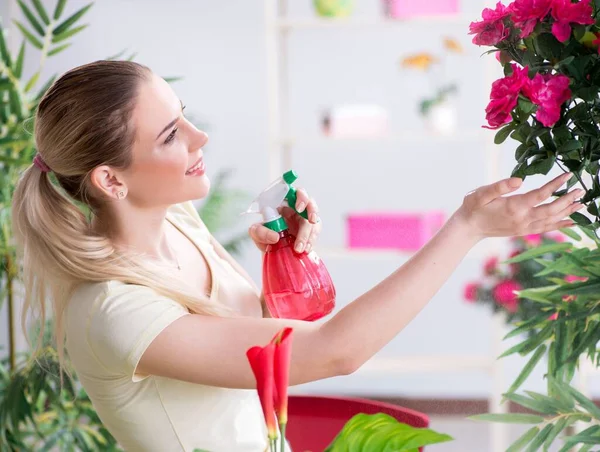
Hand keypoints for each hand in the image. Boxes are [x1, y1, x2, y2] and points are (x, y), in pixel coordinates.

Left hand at [248, 188, 320, 252]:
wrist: (274, 250)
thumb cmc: (265, 236)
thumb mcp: (256, 234)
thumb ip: (260, 232)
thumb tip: (275, 236)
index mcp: (281, 202)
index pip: (292, 191)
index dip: (299, 196)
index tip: (299, 207)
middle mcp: (294, 206)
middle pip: (308, 200)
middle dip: (311, 210)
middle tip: (311, 221)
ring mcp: (304, 217)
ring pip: (313, 218)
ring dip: (309, 233)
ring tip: (300, 248)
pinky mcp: (311, 228)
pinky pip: (315, 230)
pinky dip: (312, 240)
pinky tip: (306, 249)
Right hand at [454, 172, 583, 239]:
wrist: (469, 227)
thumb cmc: (473, 207)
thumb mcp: (481, 193)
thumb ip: (499, 186)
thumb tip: (519, 180)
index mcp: (514, 207)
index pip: (541, 195)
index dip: (556, 184)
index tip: (568, 175)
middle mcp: (522, 219)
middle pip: (552, 210)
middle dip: (568, 200)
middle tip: (581, 190)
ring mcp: (524, 227)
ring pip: (552, 220)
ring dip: (568, 212)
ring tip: (582, 204)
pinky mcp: (524, 231)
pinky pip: (546, 228)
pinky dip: (561, 225)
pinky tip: (572, 222)